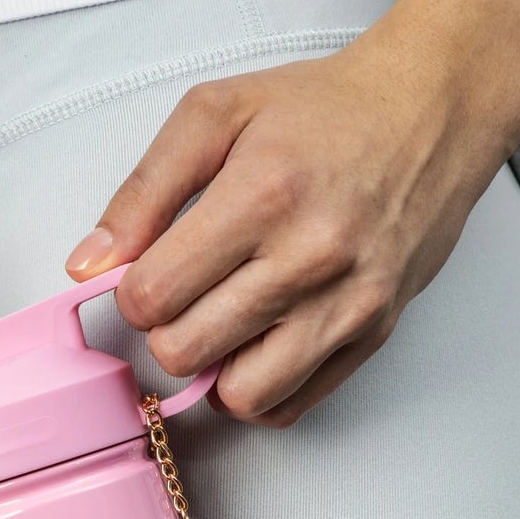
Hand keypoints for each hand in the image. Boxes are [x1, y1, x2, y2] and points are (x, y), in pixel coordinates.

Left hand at [64, 0, 519, 426]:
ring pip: (241, 395)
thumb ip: (142, 191)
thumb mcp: (217, 115)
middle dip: (169, 332)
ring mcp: (346, 304)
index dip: (135, 294)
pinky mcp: (372, 336)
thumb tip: (88, 265)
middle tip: (186, 299)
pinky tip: (260, 346)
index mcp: (262, 195)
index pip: (155, 297)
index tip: (150, 276)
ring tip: (224, 328)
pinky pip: (291, 407)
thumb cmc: (325, 111)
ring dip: (216, 371)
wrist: (431, 115)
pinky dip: (262, 390)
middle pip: (187, 352)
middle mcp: (309, 257)